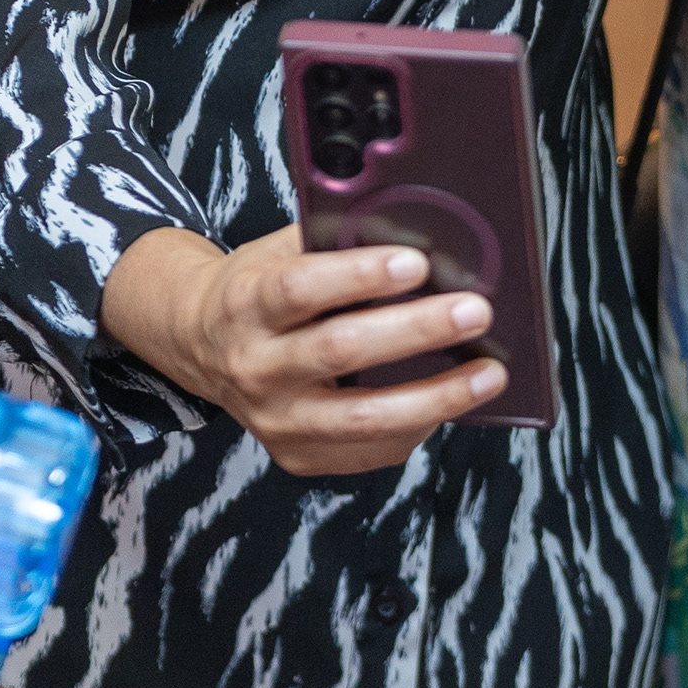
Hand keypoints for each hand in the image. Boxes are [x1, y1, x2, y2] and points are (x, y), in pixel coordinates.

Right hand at [100, 225, 504, 475]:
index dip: (359, 275)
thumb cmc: (258, 288)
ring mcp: (275, 420)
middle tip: (475, 312)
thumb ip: (332, 242)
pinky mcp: (297, 456)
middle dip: (415, 331)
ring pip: (362, 417)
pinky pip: (368, 450)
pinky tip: (452, 403)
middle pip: (339, 352)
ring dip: (435, 397)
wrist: (198, 346)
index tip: (417, 262)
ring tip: (489, 375)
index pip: (300, 288)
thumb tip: (416, 231)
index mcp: (246, 304)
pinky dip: (418, 426)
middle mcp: (255, 367)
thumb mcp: (277, 252)